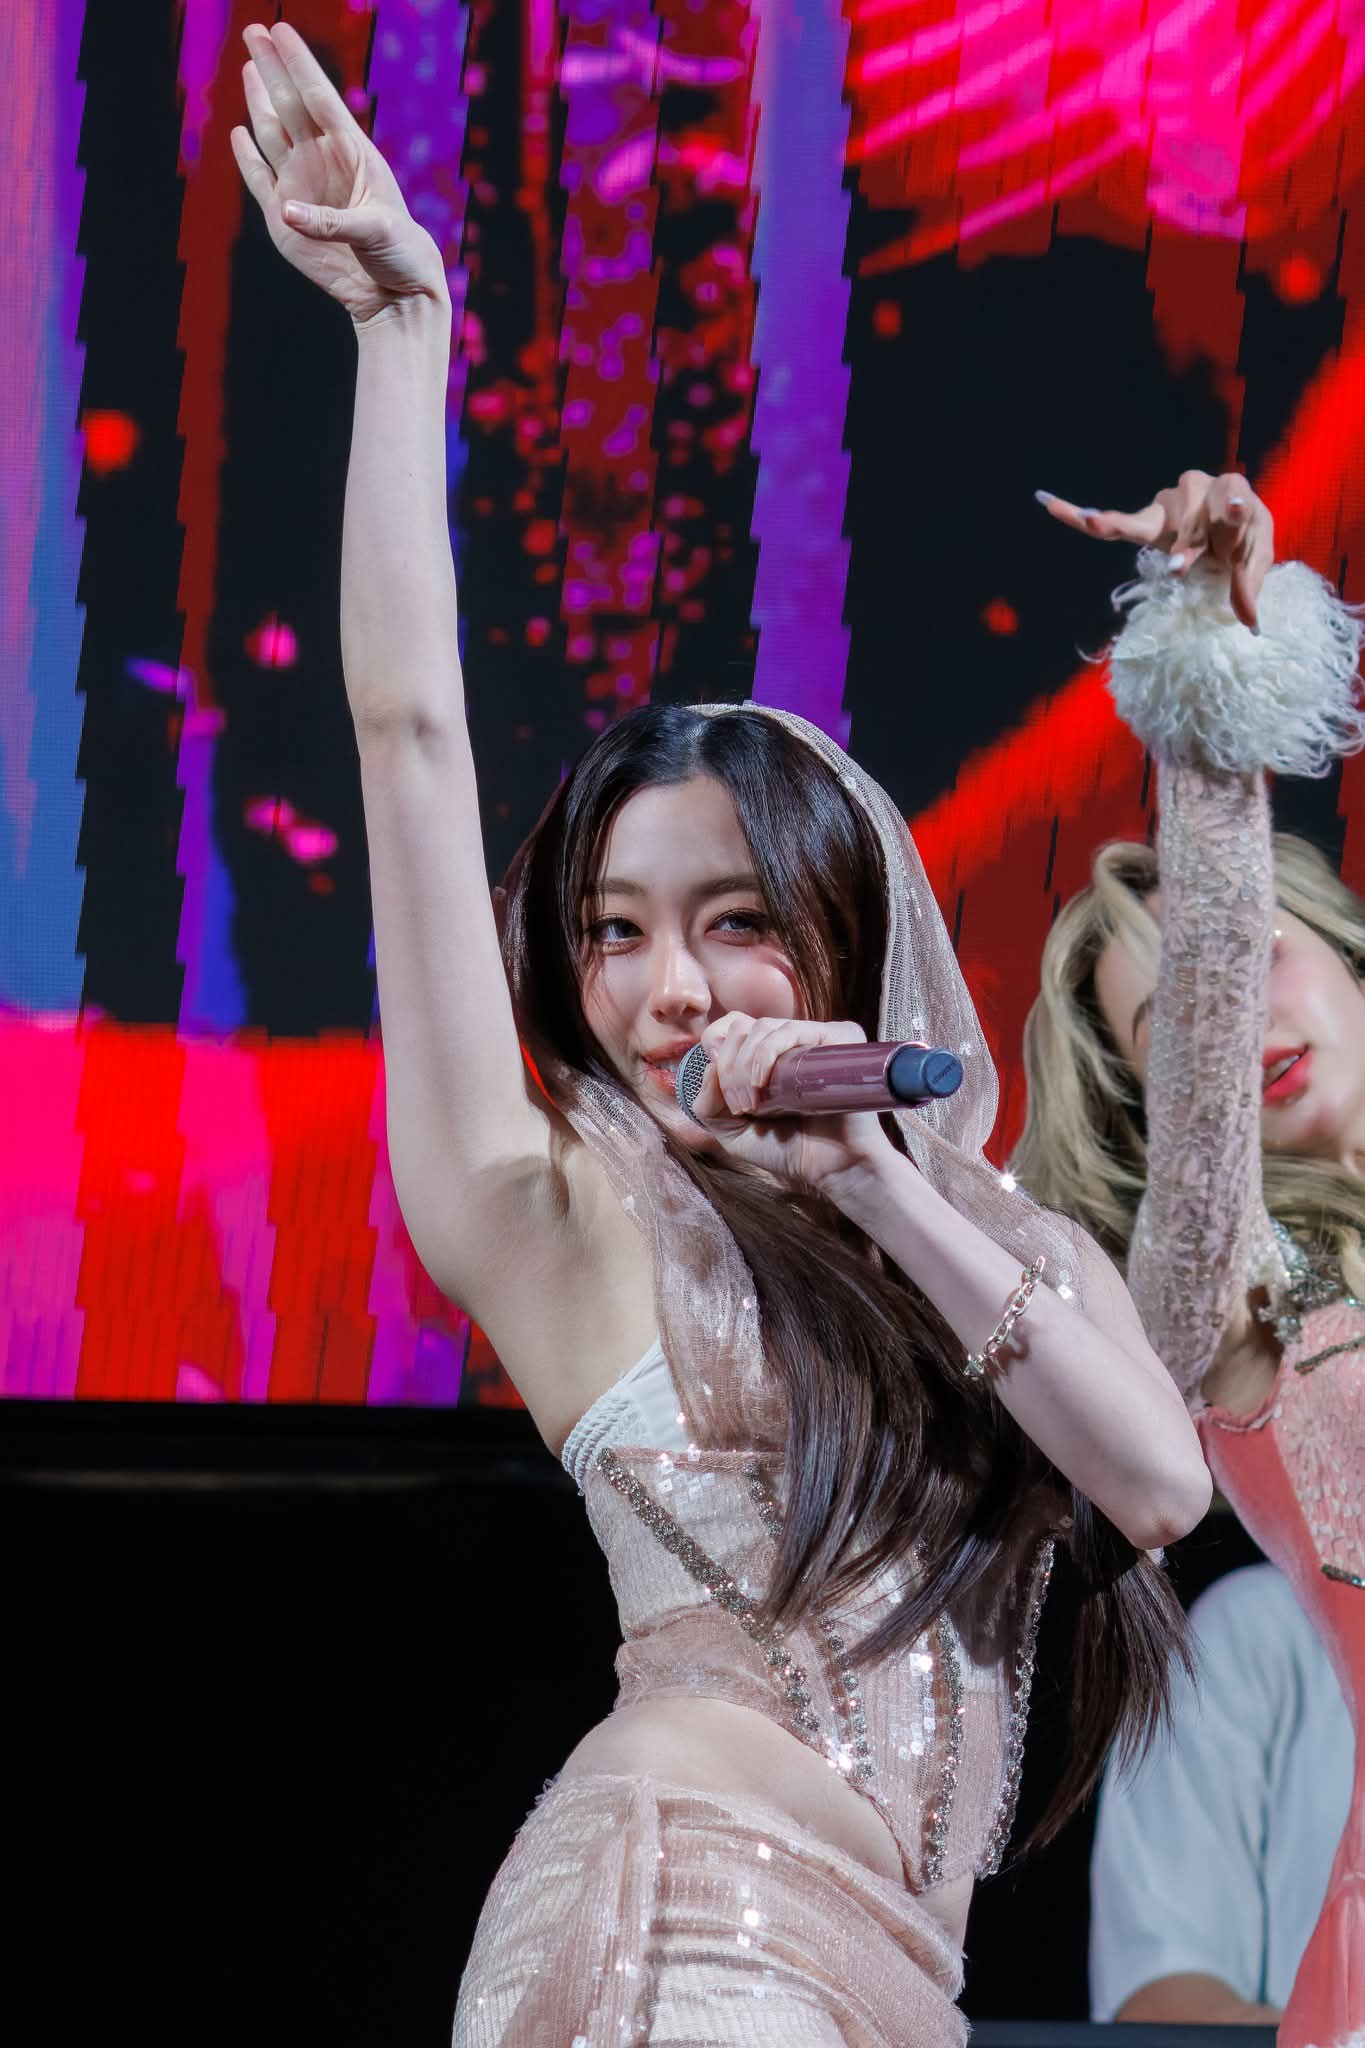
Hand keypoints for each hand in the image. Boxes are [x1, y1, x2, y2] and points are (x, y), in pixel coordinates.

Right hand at [231, 23, 446, 325]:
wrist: (393, 293)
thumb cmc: (399, 254)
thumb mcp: (376, 233)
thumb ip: (333, 222)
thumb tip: (287, 211)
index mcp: (353, 153)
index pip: (320, 99)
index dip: (299, 64)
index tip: (280, 30)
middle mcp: (324, 162)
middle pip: (290, 106)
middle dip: (272, 68)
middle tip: (254, 30)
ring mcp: (302, 187)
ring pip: (272, 134)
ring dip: (259, 102)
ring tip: (250, 67)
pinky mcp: (284, 218)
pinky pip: (259, 179)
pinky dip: (246, 157)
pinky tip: (238, 134)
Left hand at [684, 1014, 893, 1190]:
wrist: (831, 1169)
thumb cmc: (787, 1149)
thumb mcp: (731, 1132)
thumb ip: (707, 1104)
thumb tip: (710, 1068)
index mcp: (768, 1053)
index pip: (732, 1025)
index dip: (716, 1050)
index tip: (720, 1088)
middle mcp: (791, 1040)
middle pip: (742, 1027)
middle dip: (729, 1068)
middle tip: (740, 1106)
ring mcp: (815, 1037)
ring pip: (763, 1027)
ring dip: (744, 1066)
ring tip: (751, 1104)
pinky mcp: (838, 1039)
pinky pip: (793, 1030)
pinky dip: (768, 1052)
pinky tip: (763, 1083)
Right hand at [1038, 470, 1274, 628]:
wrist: (1227, 532)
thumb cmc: (1243, 543)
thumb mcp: (1254, 561)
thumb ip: (1249, 585)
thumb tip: (1250, 624)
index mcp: (1232, 491)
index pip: (1229, 494)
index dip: (1228, 507)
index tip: (1231, 510)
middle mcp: (1197, 486)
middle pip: (1193, 511)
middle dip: (1193, 540)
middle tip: (1187, 566)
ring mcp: (1168, 501)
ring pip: (1163, 522)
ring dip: (1173, 544)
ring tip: (1184, 566)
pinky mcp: (1146, 519)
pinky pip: (1114, 522)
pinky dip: (1078, 516)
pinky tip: (1049, 504)